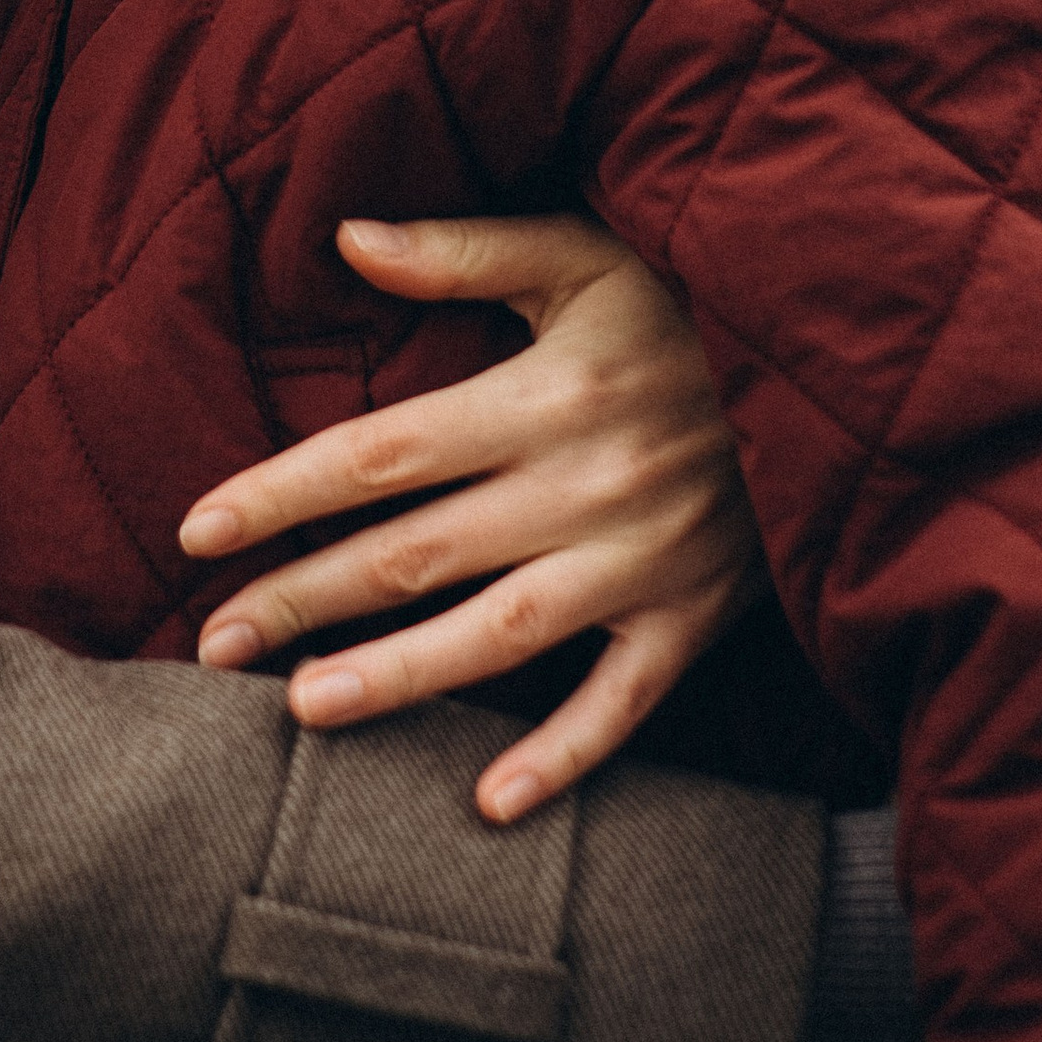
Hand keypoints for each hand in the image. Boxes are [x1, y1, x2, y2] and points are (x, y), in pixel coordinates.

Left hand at [177, 213, 761, 822]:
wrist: (842, 358)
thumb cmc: (687, 295)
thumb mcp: (581, 251)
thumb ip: (461, 251)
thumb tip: (345, 236)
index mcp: (543, 394)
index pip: (381, 453)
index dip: (284, 491)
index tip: (199, 528)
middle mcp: (581, 487)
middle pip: (415, 553)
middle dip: (304, 596)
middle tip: (211, 643)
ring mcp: (640, 563)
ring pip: (497, 639)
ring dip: (397, 680)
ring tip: (303, 712)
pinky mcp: (693, 618)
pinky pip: (623, 705)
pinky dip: (561, 759)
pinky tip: (488, 805)